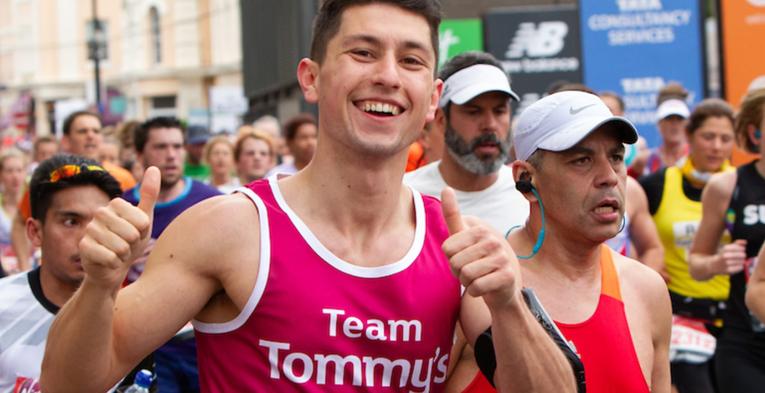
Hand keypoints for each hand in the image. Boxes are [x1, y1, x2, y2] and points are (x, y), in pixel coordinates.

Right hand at [79, 167, 158, 290]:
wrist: (114, 267)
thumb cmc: (131, 241)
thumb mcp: (144, 219)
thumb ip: (149, 195)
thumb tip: (154, 167)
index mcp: (115, 204)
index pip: (142, 220)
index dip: (144, 231)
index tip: (138, 232)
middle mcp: (99, 213)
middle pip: (131, 233)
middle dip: (134, 244)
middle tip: (127, 245)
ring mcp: (89, 229)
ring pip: (121, 247)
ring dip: (124, 255)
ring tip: (119, 253)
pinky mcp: (83, 247)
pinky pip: (110, 258)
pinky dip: (115, 264)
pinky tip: (110, 262)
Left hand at [440, 187, 520, 308]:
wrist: (502, 287)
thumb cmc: (477, 260)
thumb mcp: (464, 238)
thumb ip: (453, 215)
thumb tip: (446, 188)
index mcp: (480, 230)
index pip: (447, 249)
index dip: (451, 258)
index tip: (464, 258)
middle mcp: (493, 240)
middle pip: (455, 263)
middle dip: (459, 272)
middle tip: (472, 271)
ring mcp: (502, 258)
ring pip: (466, 275)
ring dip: (467, 282)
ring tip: (478, 278)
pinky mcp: (507, 276)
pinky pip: (476, 287)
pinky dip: (475, 291)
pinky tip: (485, 287)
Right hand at [711, 239, 746, 274]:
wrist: (713, 265)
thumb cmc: (722, 255)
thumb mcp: (727, 248)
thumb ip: (737, 243)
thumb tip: (745, 242)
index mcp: (725, 248)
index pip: (742, 248)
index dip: (742, 249)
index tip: (741, 250)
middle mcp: (725, 255)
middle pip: (743, 255)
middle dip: (743, 255)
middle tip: (740, 256)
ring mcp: (727, 263)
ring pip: (742, 261)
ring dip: (741, 261)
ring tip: (738, 261)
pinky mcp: (728, 270)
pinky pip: (740, 267)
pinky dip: (740, 266)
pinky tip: (736, 265)